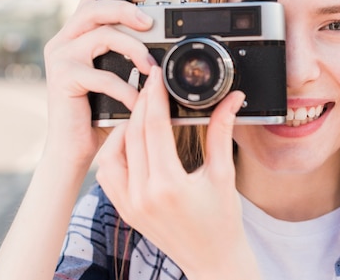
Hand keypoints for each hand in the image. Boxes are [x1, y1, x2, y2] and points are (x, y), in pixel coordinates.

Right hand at [42, 0, 155, 169]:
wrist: (72, 148)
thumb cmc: (97, 114)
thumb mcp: (113, 77)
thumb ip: (126, 57)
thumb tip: (161, 47)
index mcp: (75, 35)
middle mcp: (63, 40)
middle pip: (95, 6)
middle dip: (128, 11)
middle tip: (150, 25)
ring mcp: (60, 57)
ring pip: (102, 34)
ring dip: (134, 48)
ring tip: (152, 68)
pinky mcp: (63, 78)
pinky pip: (103, 76)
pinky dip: (127, 89)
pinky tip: (138, 102)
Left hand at [96, 66, 260, 279]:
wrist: (212, 260)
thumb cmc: (222, 222)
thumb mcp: (223, 174)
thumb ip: (222, 132)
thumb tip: (232, 100)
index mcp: (169, 185)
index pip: (155, 128)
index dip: (155, 97)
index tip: (157, 77)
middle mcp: (143, 195)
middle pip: (133, 135)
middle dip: (142, 104)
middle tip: (149, 85)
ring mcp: (129, 204)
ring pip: (112, 153)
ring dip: (124, 128)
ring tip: (141, 114)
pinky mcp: (124, 210)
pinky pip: (107, 174)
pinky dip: (115, 153)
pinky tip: (129, 142)